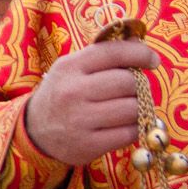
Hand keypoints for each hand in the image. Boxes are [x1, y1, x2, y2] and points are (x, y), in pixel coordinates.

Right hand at [20, 38, 158, 166]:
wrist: (34, 130)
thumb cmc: (62, 93)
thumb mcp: (73, 68)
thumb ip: (103, 55)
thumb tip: (139, 43)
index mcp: (70, 67)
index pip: (113, 53)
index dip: (140, 54)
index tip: (153, 60)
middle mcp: (73, 92)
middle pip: (128, 82)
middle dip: (139, 85)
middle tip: (135, 90)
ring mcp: (80, 120)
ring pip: (133, 109)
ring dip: (140, 108)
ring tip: (131, 108)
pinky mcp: (88, 145)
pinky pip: (129, 134)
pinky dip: (136, 128)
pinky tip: (127, 125)